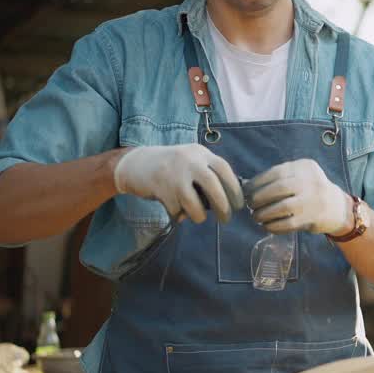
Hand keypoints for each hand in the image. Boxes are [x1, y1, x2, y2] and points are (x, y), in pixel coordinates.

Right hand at [113, 144, 243, 223]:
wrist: (134, 164)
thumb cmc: (171, 168)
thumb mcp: (191, 161)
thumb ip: (209, 174)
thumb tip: (231, 198)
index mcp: (200, 153)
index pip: (224, 169)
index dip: (234, 188)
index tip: (239, 205)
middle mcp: (188, 160)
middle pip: (213, 186)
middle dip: (223, 206)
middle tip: (226, 219)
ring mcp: (173, 173)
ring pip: (194, 203)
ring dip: (199, 215)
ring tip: (199, 217)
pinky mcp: (160, 187)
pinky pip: (176, 210)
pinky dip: (179, 215)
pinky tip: (176, 211)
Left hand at [246, 159, 350, 234]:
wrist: (337, 207)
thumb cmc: (309, 190)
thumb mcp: (298, 177)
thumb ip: (277, 179)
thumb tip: (246, 185)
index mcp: (305, 168)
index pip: (277, 173)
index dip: (258, 182)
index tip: (246, 191)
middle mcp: (311, 182)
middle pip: (279, 188)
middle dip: (259, 197)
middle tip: (250, 205)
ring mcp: (314, 201)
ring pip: (283, 207)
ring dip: (264, 214)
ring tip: (256, 217)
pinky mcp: (313, 219)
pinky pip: (288, 224)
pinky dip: (274, 226)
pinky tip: (266, 226)